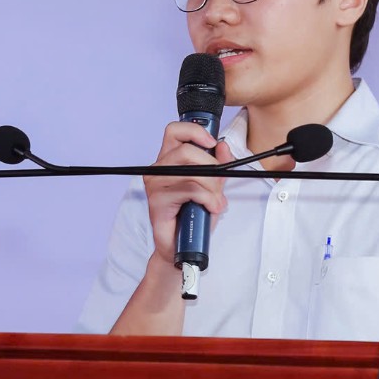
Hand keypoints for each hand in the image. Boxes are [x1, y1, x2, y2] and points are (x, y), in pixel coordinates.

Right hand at [143, 121, 233, 266]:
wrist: (181, 247)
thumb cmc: (193, 216)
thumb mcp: (213, 186)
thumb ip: (219, 165)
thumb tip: (223, 147)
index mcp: (169, 160)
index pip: (175, 131)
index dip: (195, 131)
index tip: (212, 142)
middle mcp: (158, 168)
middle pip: (187, 150)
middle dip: (212, 168)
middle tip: (218, 185)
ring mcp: (155, 184)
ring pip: (192, 172)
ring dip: (212, 189)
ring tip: (215, 202)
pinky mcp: (157, 200)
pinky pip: (191, 190)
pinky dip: (208, 199)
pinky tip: (210, 208)